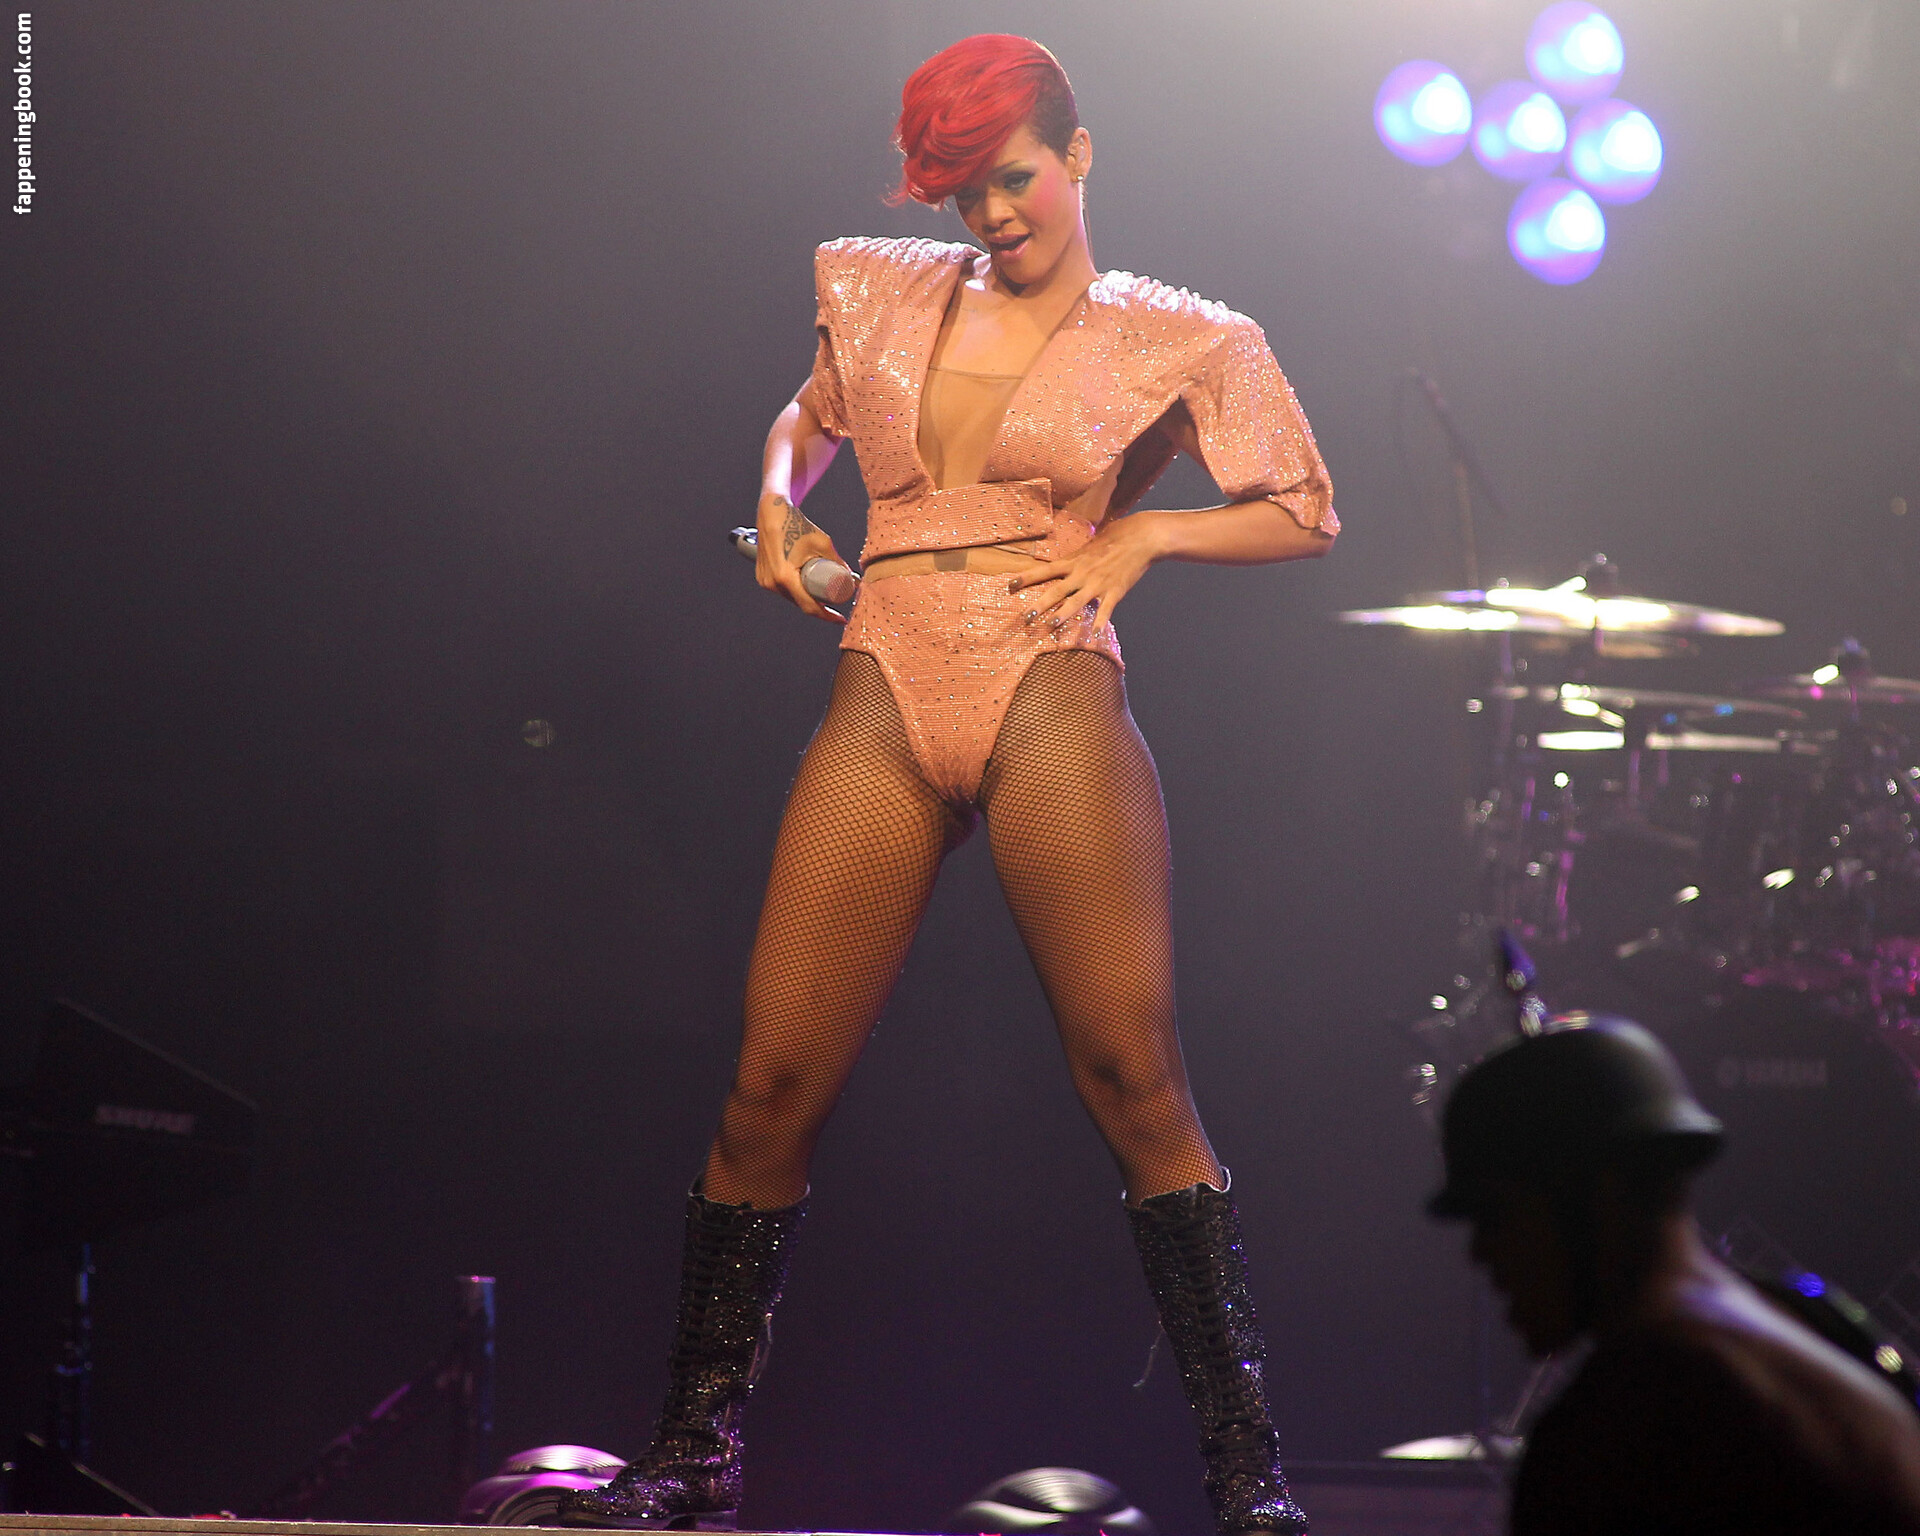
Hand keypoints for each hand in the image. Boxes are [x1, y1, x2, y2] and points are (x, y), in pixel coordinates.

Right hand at [755, 491, 848, 624]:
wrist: (771, 512)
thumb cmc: (795, 524)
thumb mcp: (821, 542)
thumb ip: (836, 560)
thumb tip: (851, 576)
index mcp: (784, 576)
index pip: (808, 606)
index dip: (827, 615)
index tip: (840, 618)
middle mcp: (772, 582)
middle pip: (801, 603)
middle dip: (819, 606)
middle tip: (837, 604)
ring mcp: (765, 581)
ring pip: (792, 598)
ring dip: (807, 599)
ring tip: (824, 595)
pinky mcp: (763, 577)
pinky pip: (783, 591)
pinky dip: (797, 592)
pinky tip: (808, 591)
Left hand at [1007, 513, 1164, 632]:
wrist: (1140, 537)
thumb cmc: (1114, 538)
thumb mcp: (1088, 546)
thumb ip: (1074, 560)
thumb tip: (1060, 567)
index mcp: (1073, 561)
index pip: (1044, 570)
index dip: (1026, 578)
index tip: (1009, 586)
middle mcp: (1081, 573)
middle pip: (1055, 590)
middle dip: (1039, 604)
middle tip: (1024, 617)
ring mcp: (1098, 583)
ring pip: (1076, 601)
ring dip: (1062, 614)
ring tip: (1050, 625)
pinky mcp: (1115, 591)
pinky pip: (1105, 610)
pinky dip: (1099, 623)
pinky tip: (1093, 636)